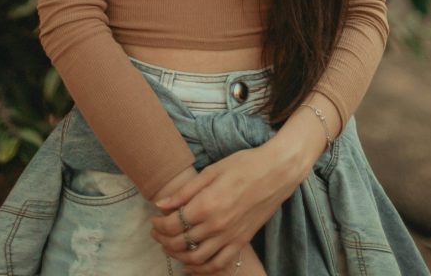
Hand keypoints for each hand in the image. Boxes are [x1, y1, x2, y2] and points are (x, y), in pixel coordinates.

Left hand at [149, 144, 296, 273]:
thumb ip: (185, 191)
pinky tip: (191, 266)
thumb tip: (161, 204)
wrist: (276, 172)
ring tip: (169, 247)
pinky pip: (218, 265)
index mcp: (207, 204)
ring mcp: (230, 237)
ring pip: (196, 258)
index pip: (173, 223)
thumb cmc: (244, 165)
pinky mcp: (241, 242)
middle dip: (164, 240)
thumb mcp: (211, 171)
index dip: (159, 225)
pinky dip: (202, 271)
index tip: (154, 220)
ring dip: (178, 255)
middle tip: (157, 233)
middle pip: (181, 242)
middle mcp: (216, 225)